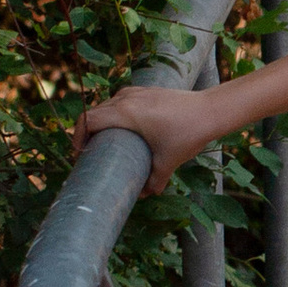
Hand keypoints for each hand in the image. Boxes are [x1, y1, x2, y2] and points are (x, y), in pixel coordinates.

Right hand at [77, 82, 227, 194]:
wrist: (210, 110)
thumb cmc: (187, 134)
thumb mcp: (167, 162)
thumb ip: (153, 182)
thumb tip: (143, 196)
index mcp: (125, 113)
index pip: (87, 120)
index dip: (77, 136)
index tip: (80, 154)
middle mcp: (126, 98)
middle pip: (94, 112)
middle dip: (87, 131)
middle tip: (90, 152)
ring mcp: (136, 92)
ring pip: (107, 104)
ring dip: (102, 120)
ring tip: (105, 140)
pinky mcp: (146, 90)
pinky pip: (121, 100)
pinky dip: (116, 112)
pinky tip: (124, 127)